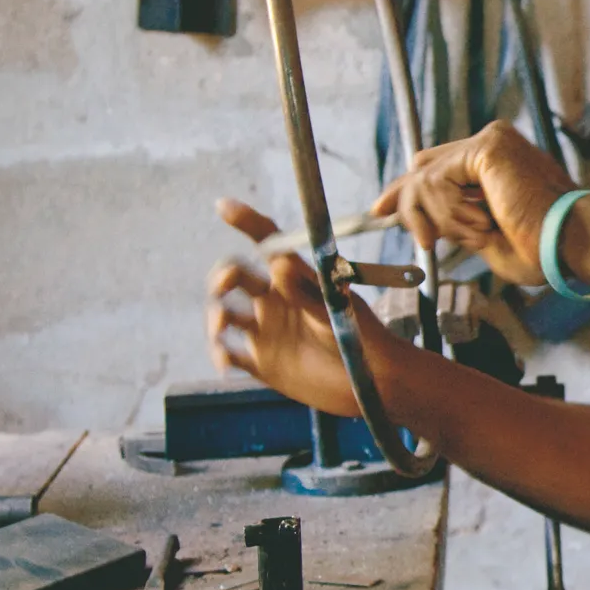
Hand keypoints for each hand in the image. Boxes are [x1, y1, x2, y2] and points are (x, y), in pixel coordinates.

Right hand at [206, 199, 393, 416]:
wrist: (373, 382)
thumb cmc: (362, 336)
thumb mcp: (336, 310)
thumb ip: (307, 292)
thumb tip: (280, 265)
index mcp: (294, 279)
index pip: (267, 243)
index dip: (246, 222)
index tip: (223, 207)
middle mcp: (274, 301)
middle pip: (235, 277)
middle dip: (224, 276)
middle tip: (227, 283)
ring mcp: (265, 331)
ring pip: (226, 315)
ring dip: (216, 315)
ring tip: (222, 325)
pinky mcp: (262, 362)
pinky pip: (231, 354)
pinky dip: (221, 355)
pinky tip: (225, 362)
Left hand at [368, 122, 565, 290]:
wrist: (570, 244)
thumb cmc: (542, 249)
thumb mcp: (483, 237)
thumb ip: (452, 222)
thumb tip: (421, 222)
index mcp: (494, 164)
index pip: (437, 169)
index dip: (407, 191)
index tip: (383, 210)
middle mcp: (491, 145)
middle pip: (423, 166)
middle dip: (406, 201)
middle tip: (411, 231)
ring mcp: (490, 142)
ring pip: (426, 178)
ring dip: (443, 219)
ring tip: (478, 235)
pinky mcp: (487, 148)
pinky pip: (437, 181)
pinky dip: (450, 212)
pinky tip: (482, 225)